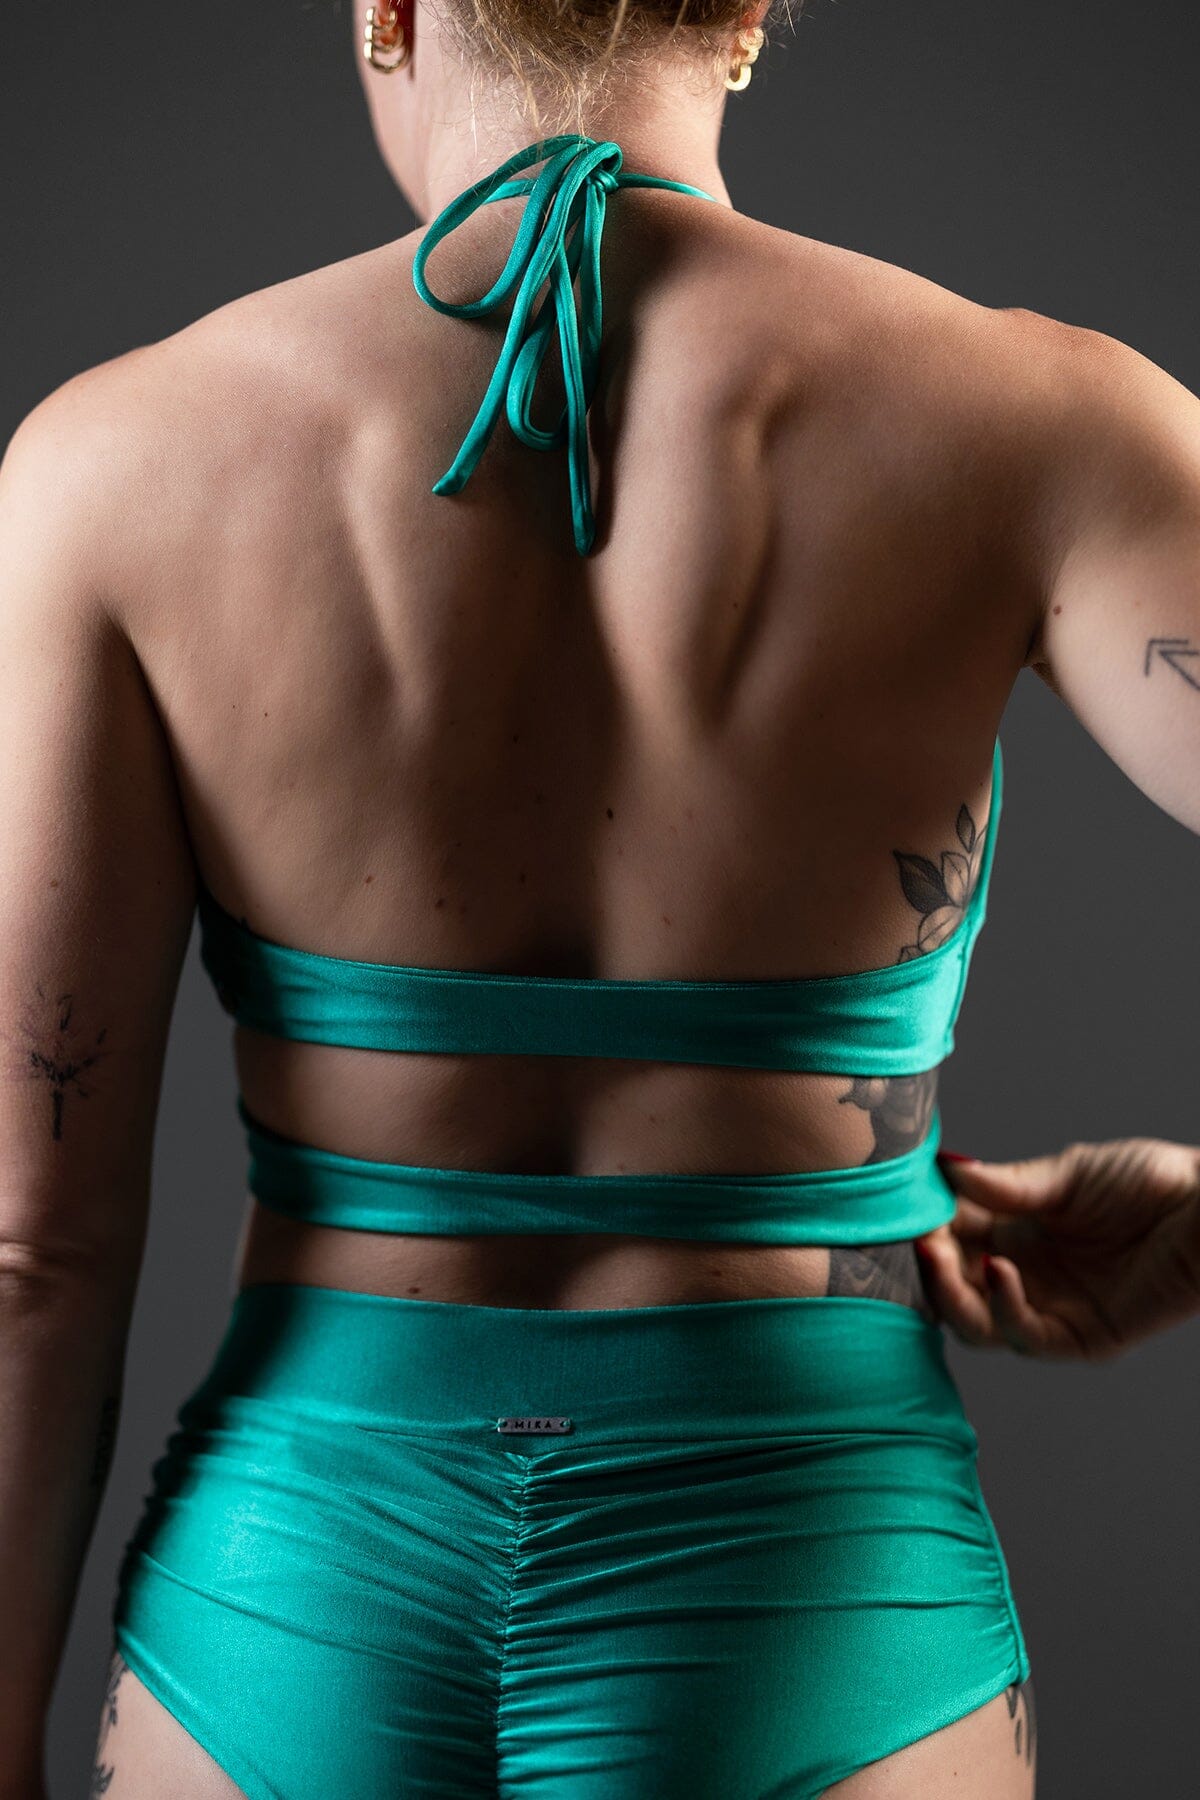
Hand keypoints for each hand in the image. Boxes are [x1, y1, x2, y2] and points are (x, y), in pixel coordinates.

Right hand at [914, 1137, 1199, 1359]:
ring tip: (938, 1253)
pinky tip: (998, 1272)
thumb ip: (1006, 1184)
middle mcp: (1025, 1275)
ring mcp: (1051, 1309)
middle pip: (953, 1288)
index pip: (951, 1237)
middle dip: (928, 1265)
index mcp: (1015, 1232)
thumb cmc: (1148, 1182)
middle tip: (918, 1237)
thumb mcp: (1066, 1175)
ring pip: (976, 1323)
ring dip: (950, 1291)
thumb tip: (943, 1169)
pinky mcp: (1082, 1339)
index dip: (924, 1226)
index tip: (904, 1206)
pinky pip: (1027, 1338)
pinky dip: (1003, 1307)